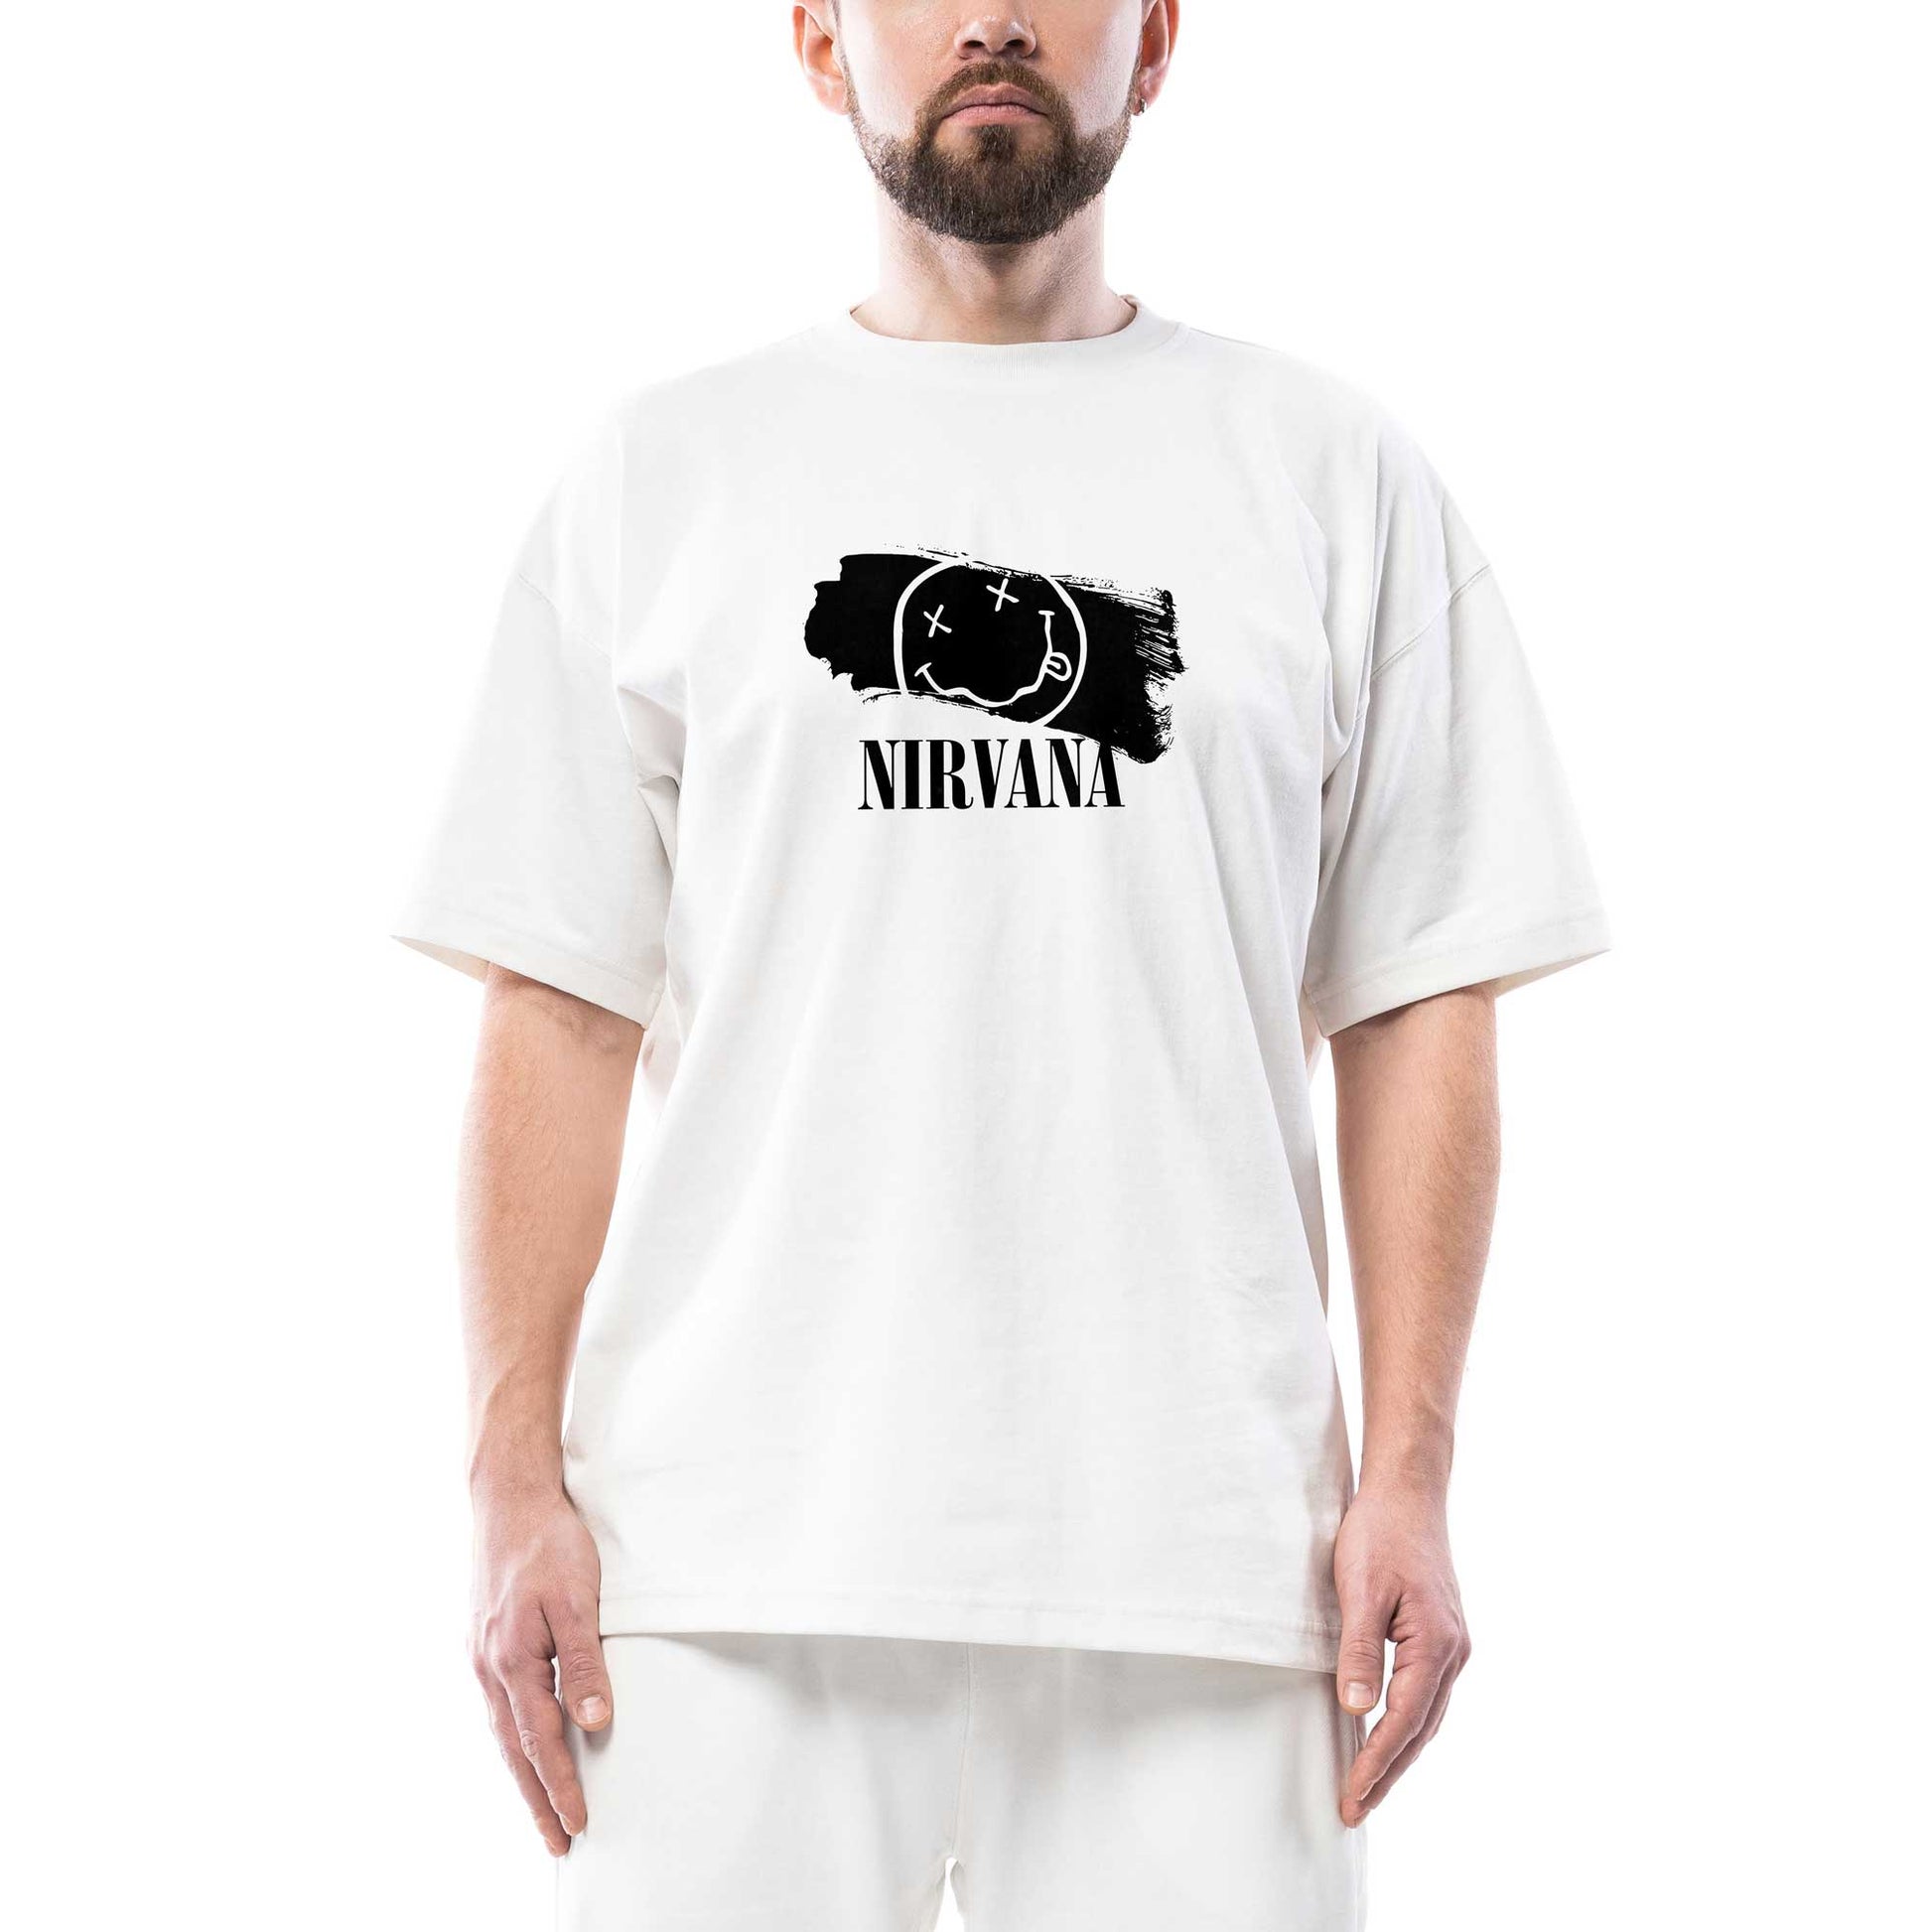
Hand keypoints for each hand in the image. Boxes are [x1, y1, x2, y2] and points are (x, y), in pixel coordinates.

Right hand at [469, 1487, 612, 1853]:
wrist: (507, 1497)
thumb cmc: (548, 1543)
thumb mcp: (576, 1600)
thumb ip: (584, 1664)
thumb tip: (594, 1726)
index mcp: (511, 1662)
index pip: (542, 1742)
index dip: (561, 1786)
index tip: (579, 1826)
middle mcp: (488, 1666)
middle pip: (514, 1749)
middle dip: (537, 1799)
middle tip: (558, 1845)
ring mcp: (481, 1654)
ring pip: (502, 1730)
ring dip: (523, 1772)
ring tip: (541, 1809)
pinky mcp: (483, 1640)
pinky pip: (498, 1704)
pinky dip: (511, 1737)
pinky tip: (522, 1745)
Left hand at [1332, 1481, 1471, 1826]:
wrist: (1408, 1491)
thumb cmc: (1380, 1533)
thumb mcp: (1359, 1590)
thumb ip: (1360, 1651)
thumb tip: (1358, 1710)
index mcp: (1436, 1645)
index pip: (1403, 1723)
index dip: (1376, 1765)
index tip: (1351, 1799)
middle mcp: (1454, 1652)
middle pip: (1421, 1730)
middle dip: (1388, 1774)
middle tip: (1354, 1811)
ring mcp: (1453, 1644)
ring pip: (1428, 1716)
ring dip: (1400, 1754)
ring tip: (1368, 1786)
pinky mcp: (1442, 1634)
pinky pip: (1427, 1694)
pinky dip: (1408, 1723)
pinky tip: (1388, 1733)